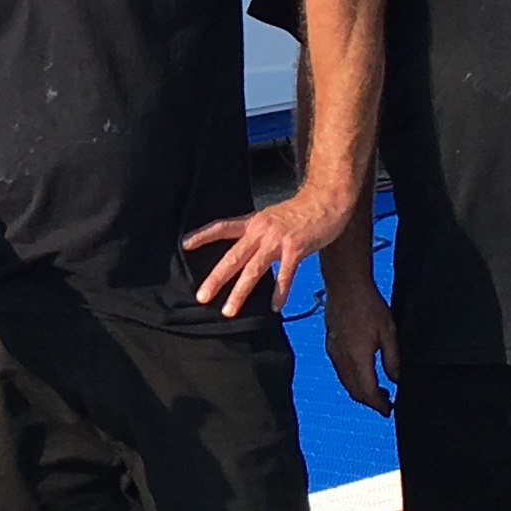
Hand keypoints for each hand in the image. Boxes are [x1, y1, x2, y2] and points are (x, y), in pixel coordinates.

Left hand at [185, 184, 352, 318]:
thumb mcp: (272, 218)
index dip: (203, 235)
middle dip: (216, 278)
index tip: (184, 244)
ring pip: (253, 270)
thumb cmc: (301, 212)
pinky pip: (285, 274)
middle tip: (201, 296)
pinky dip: (280, 292)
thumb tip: (246, 252)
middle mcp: (261, 231)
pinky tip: (275, 307)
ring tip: (228, 311)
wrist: (327, 200)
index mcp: (253, 222)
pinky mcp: (296, 248)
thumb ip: (258, 234)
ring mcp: (278, 240)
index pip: (222, 227)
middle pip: (233, 257)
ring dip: (240, 292)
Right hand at [322, 278, 398, 416]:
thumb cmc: (369, 305)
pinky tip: (364, 373)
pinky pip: (340, 372)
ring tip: (379, 391)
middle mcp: (342, 360)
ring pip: (346, 383)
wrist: (345, 286)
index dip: (379, 405)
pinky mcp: (330, 346)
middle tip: (386, 404)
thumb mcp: (389, 333)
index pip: (368, 392)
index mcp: (358, 358)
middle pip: (354, 391)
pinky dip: (352, 380)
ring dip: (361, 391)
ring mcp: (334, 353)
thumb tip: (397, 380)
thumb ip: (393, 360)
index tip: (390, 411)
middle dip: (370, 401)